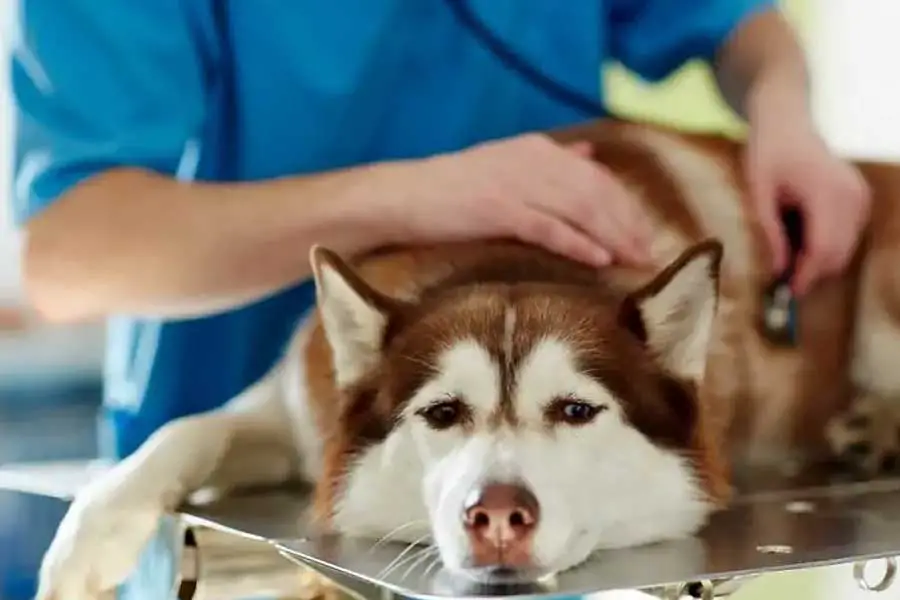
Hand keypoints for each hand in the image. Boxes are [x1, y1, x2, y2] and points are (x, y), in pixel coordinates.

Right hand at [381, 133, 654, 266]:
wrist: (403, 197)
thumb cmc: (453, 190)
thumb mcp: (506, 164)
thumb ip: (550, 161)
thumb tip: (589, 154)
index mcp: (537, 149)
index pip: (597, 176)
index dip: (626, 206)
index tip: (645, 234)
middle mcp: (533, 160)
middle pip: (597, 192)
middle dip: (628, 224)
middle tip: (649, 256)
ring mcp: (516, 183)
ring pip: (580, 209)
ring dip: (614, 237)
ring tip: (635, 261)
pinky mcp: (498, 208)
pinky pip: (549, 228)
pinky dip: (578, 243)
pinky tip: (600, 260)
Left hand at [745, 91, 870, 294]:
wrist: (786, 122)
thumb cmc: (766, 153)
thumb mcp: (757, 194)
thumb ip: (769, 231)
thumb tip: (777, 269)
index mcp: (824, 192)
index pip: (823, 248)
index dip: (806, 275)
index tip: (787, 292)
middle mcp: (851, 195)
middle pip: (838, 253)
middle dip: (812, 273)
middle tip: (783, 282)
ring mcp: (860, 196)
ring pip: (846, 248)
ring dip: (820, 261)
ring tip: (788, 255)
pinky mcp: (860, 197)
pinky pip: (849, 235)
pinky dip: (828, 245)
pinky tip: (802, 237)